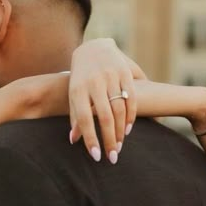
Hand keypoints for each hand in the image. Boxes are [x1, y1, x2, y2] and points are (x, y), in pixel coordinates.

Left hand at [68, 39, 140, 162]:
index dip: (91, 139)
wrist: (93, 48)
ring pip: (119, 109)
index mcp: (78, 89)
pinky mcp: (124, 73)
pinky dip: (131, 116)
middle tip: (113, 157)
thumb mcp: (74, 95)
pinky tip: (128, 130)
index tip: (97, 157)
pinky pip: (132, 98)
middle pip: (104, 117)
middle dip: (109, 140)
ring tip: (119, 145)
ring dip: (120, 131)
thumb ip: (75, 116)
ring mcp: (110, 77)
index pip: (85, 119)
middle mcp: (95, 83)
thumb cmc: (80, 78)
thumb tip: (74, 141)